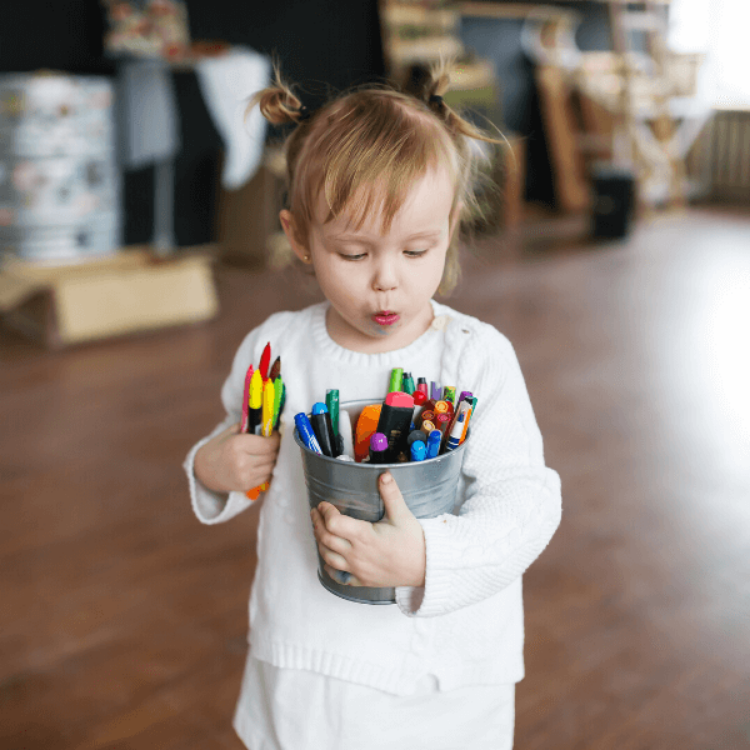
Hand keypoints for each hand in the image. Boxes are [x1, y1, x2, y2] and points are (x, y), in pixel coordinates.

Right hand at [194, 422, 279, 492]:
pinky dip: (266, 469)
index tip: (275, 435)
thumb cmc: (217, 449)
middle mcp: (242, 462)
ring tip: (265, 453)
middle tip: (270, 443)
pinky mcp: (246, 486)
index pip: (268, 444)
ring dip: (271, 459)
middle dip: (274, 448)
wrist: (203, 470)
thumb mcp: (229, 433)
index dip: (276, 439)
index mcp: (237, 445)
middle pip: (271, 455)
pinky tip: (260, 464)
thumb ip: (248, 427)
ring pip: (271, 466)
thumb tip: (267, 424)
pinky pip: (266, 476)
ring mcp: (244, 476)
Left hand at [310, 472, 425, 588]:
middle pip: (325, 539)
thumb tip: (384, 475)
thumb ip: (391, 494)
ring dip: (320, 543)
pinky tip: (329, 559)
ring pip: (328, 557)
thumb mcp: (403, 514)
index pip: (334, 523)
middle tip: (315, 513)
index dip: (325, 512)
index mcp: (364, 536)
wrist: (426, 568)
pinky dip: (329, 567)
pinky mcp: (362, 580)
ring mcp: (358, 568)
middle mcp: (357, 554)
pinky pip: (339, 576)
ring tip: (320, 531)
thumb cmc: (414, 543)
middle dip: (317, 523)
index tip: (324, 504)